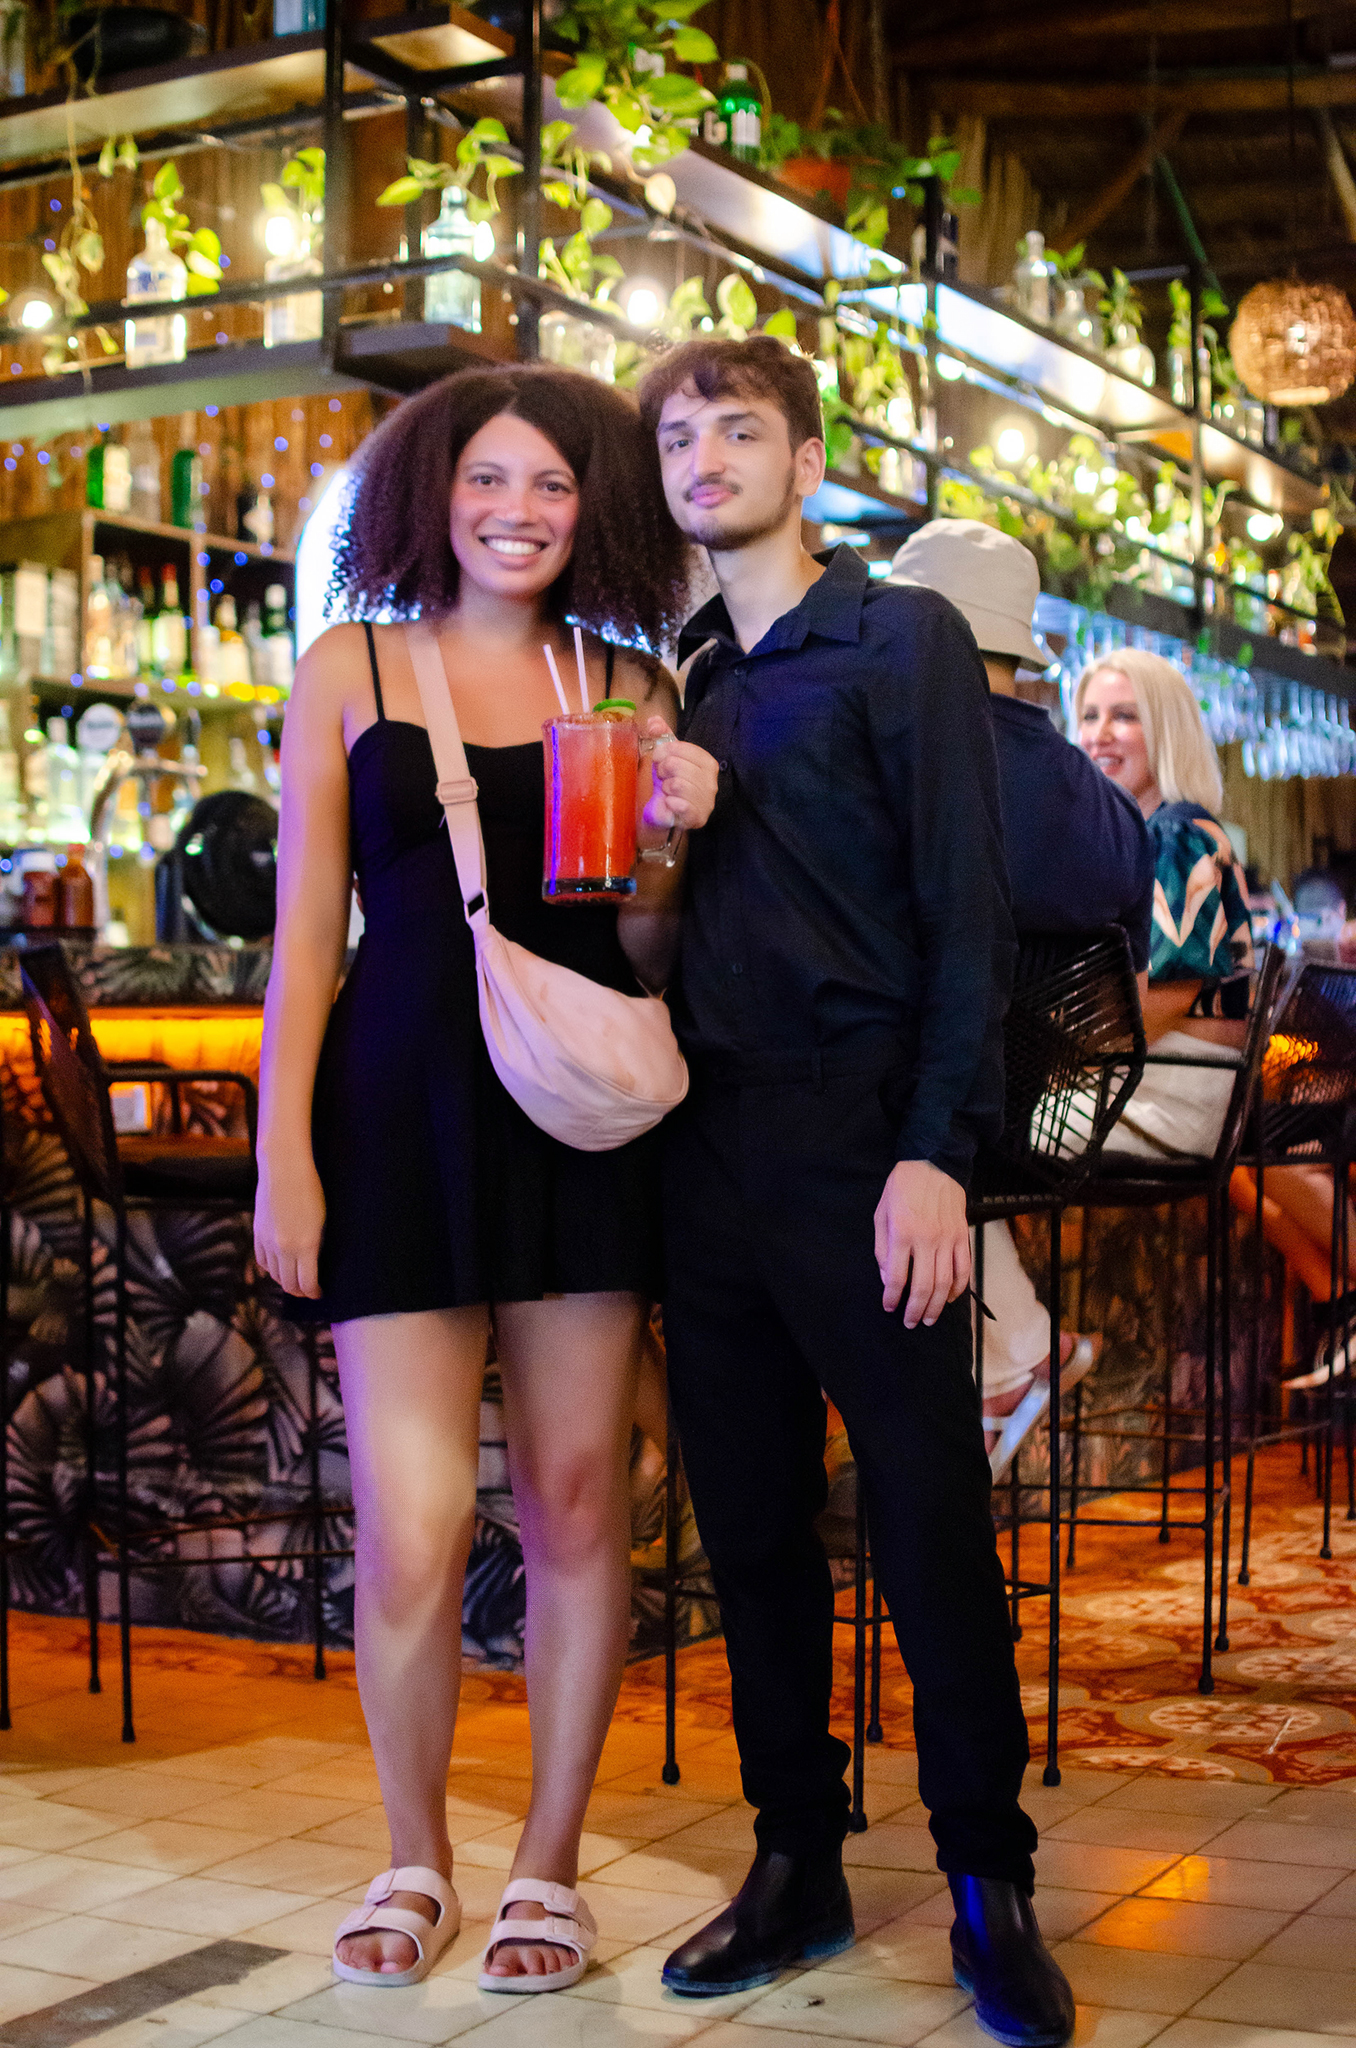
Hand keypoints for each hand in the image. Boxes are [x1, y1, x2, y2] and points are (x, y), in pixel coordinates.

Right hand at [254, 1153, 326, 1299]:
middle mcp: (284, 1248)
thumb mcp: (323, 1219)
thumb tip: (317, 1264)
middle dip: (300, 1291)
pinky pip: (262, 1261)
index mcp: (306, 1245)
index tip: (319, 1293)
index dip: (314, 1293)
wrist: (285, 1168)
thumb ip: (318, 1244)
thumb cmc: (311, 1189)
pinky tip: (279, 1266)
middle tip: (309, 1290)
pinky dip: (271, 1268)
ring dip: (285, 1281)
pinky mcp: (258, 1233)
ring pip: (274, 1274)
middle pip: (289, 1284)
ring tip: (295, 1279)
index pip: (307, 1283)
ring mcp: (268, 1241)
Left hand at [643, 718, 719, 830]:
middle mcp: (711, 781)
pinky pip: (680, 805)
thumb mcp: (668, 756)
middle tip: (663, 778)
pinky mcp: (699, 817)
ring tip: (667, 791)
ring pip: (676, 785)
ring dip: (665, 788)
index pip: (678, 747)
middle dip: (662, 771)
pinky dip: (669, 803)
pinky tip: (670, 803)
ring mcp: (707, 800)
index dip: (662, 752)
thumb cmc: (672, 781)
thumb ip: (662, 735)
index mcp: (707, 761)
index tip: (659, 760)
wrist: (671, 812)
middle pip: (675, 765)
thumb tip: (653, 721)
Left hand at [873, 1159, 969, 1326]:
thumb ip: (882, 1248)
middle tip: (911, 1323)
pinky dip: (957, 1288)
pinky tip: (948, 1298)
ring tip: (928, 1319)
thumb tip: (888, 1278)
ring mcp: (948, 1239)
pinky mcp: (963, 1236)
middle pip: (923, 1286)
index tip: (889, 1307)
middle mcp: (927, 1239)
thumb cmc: (902, 1187)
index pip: (897, 1277)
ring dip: (936, 1305)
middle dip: (915, 1310)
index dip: (892, 1297)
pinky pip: (963, 1269)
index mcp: (902, 1233)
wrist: (934, 1162)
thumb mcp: (881, 1213)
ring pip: (944, 1282)